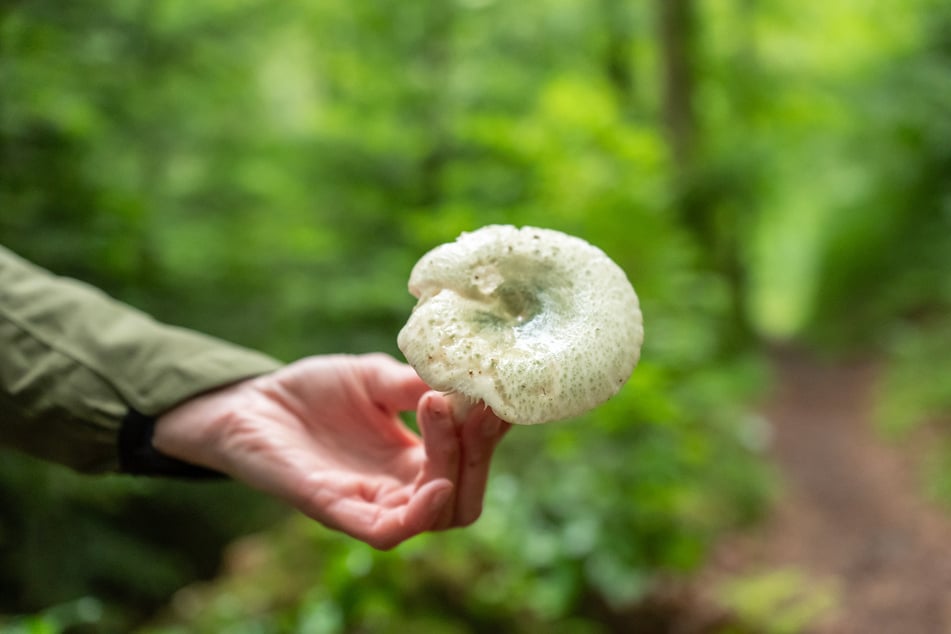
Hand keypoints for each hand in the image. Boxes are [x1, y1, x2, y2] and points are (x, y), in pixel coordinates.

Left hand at [152, 353, 509, 548]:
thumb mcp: (376, 378)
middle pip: (465, 500)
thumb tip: (469, 378)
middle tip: (478, 407)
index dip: (492, 435)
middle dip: (481, 455)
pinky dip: (419, 515)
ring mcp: (369, 502)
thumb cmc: (314, 392)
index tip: (502, 394)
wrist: (250, 400)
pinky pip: (387, 531)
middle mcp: (399, 488)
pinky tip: (436, 482)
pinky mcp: (334, 509)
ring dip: (454, 471)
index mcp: (415, 459)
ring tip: (444, 413)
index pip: (472, 463)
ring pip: (437, 516)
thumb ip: (417, 384)